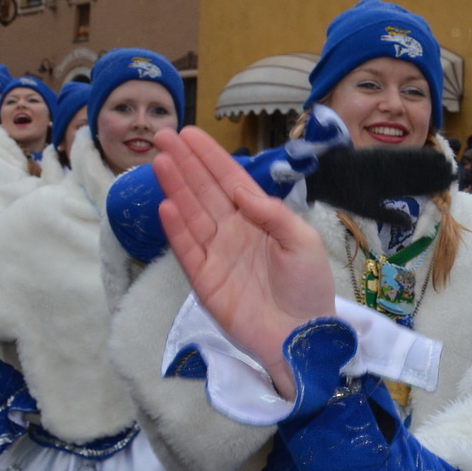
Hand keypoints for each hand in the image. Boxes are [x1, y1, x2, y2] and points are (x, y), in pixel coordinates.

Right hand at [154, 127, 334, 399]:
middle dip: (185, 163)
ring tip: (161, 162)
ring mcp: (217, 255)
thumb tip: (241, 190)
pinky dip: (177, 229)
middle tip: (164, 137)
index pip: (230, 181)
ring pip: (192, 214)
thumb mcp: (303, 243)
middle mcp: (233, 232)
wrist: (305, 336)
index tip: (189, 134)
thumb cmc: (310, 289)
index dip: (210, 158)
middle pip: (204, 191)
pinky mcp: (205, 281)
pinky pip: (188, 250)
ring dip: (176, 188)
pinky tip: (167, 205)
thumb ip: (274, 214)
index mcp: (259, 220)